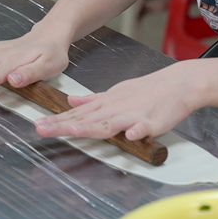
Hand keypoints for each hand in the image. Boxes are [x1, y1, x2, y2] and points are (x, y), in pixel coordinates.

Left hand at [34, 61, 199, 141]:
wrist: (179, 83)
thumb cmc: (149, 90)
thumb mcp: (117, 92)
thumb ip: (94, 100)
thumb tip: (71, 101)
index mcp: (107, 104)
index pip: (78, 115)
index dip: (58, 120)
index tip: (38, 124)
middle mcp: (115, 108)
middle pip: (86, 120)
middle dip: (63, 125)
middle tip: (41, 128)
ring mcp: (133, 114)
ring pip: (109, 123)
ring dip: (92, 127)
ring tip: (75, 131)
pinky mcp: (152, 121)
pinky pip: (143, 127)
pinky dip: (136, 131)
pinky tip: (130, 135)